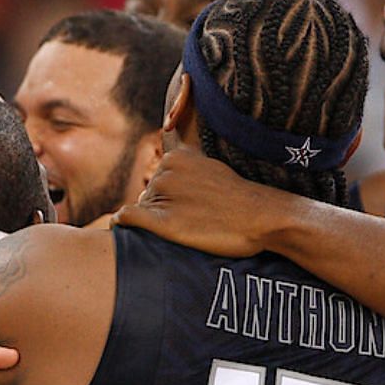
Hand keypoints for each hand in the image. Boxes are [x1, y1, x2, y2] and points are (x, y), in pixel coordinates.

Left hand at [114, 144, 273, 257]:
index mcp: (177, 156)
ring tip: (188, 228)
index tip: (194, 208)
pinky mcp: (163, 221)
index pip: (160, 179)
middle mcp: (166, 170)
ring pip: (143, 208)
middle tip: (193, 221)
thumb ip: (187, 170)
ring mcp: (163, 194)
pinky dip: (121, 223)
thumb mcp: (212, 170)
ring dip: (156, 221)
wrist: (263, 217)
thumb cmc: (241, 200)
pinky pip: (128, 217)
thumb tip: (158, 179)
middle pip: (150, 194)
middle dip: (162, 208)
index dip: (172, 198)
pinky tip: (121, 228)